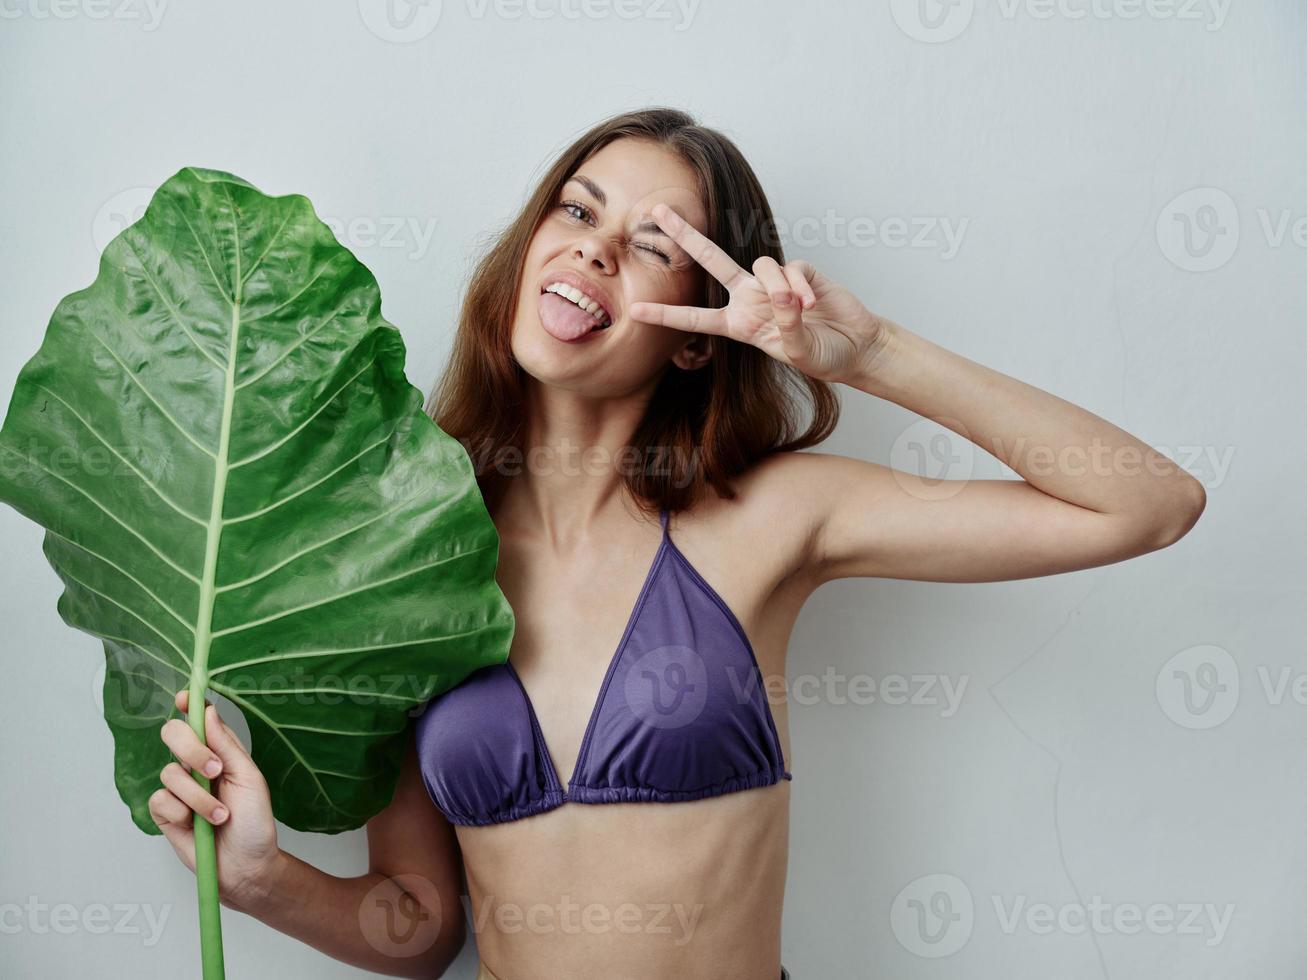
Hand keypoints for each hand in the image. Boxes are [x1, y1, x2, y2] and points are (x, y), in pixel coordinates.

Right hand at [150, 689, 281, 911]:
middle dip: (191, 749)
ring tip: (220, 815)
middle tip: (215, 770)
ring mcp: (179, 790)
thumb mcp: (249, 779)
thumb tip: (209, 711)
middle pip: (173, 735)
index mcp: (219, 753)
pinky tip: (198, 826)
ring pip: (170, 773)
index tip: (185, 698)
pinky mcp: (165, 814)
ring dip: (198, 797)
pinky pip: (160, 800)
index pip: (198, 722)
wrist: (246, 865)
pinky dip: (182, 813)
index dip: (188, 706)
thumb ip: (227, 746)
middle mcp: (195, 766)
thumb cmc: (254, 822)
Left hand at [629, 202, 894, 384]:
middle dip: (685, 235)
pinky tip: (813, 304)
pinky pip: (792, 269)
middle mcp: (750, 299)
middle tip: (657, 211)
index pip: (696, 319)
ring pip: (761, 265)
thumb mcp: (798, 351)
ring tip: (802, 309)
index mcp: (740, 324)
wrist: (856, 346)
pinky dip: (801, 286)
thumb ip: (787, 325)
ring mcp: (774, 283)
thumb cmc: (822, 356)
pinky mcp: (800, 271)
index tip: (635, 312)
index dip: (666, 315)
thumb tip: (783, 293)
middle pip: (711, 260)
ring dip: (780, 286)